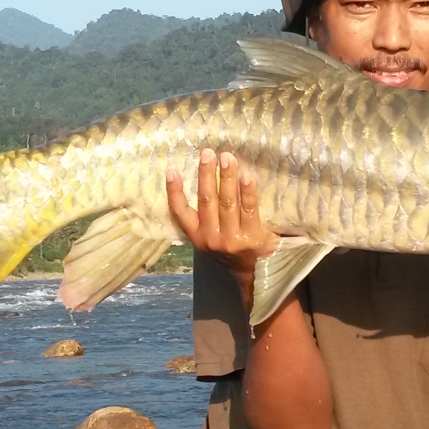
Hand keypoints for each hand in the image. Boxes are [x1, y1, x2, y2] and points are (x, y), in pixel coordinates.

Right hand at [167, 148, 278, 309]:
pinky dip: (247, 191)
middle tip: (208, 153)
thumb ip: (205, 218)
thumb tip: (204, 179)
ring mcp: (232, 238)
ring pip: (227, 202)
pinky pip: (249, 209)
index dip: (175, 192)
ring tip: (227, 157)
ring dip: (226, 177)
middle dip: (206, 174)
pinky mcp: (252, 237)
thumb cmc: (232, 250)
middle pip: (207, 201)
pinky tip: (247, 175)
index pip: (181, 212)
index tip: (172, 170)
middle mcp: (212, 238)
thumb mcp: (211, 240)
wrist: (256, 275)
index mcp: (198, 237)